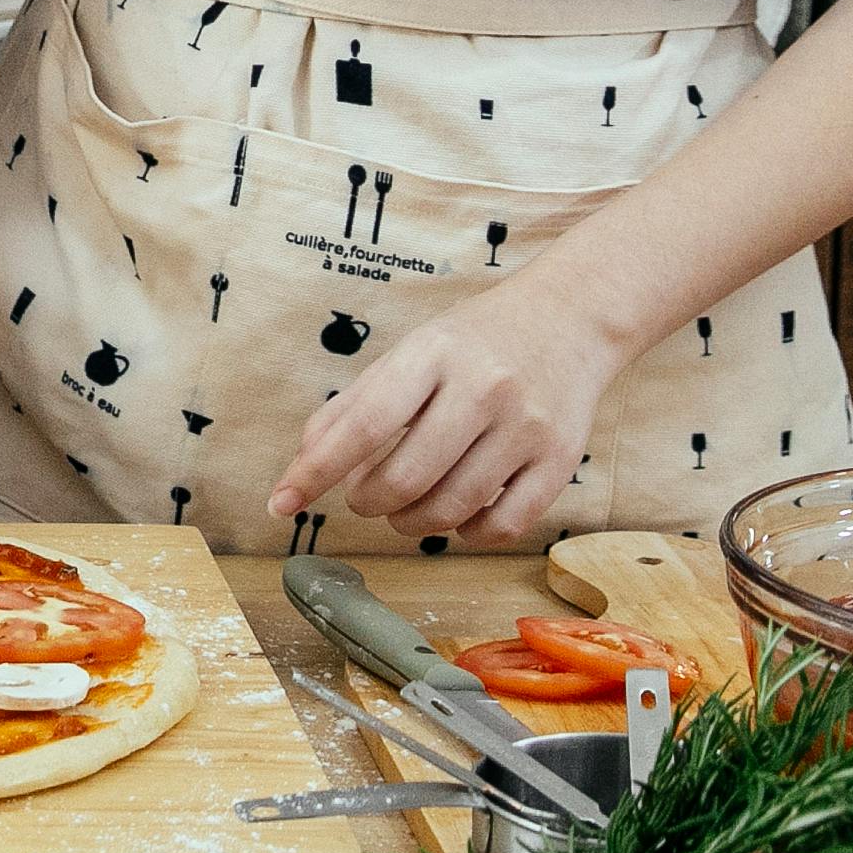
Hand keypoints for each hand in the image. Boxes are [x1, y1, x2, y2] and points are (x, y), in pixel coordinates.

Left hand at [263, 285, 628, 546]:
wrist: (570, 318)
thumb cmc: (476, 340)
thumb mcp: (411, 352)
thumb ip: (355, 405)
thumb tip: (305, 462)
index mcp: (434, 353)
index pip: (364, 424)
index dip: (316, 471)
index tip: (282, 502)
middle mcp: (484, 388)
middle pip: (405, 479)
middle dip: (367, 502)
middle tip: (363, 497)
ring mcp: (527, 427)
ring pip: (450, 510)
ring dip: (410, 523)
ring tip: (403, 509)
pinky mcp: (561, 461)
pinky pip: (501, 527)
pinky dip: (465, 534)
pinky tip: (456, 515)